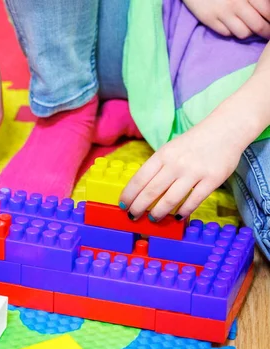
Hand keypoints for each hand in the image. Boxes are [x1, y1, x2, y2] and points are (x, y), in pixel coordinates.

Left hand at [119, 116, 244, 222]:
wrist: (225, 130)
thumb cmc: (192, 143)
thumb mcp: (169, 150)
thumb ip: (157, 167)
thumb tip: (141, 190)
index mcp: (162, 155)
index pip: (139, 179)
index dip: (129, 195)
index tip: (123, 205)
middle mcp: (176, 164)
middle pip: (151, 191)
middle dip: (139, 207)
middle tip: (133, 216)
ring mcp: (194, 172)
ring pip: (170, 199)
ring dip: (158, 212)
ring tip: (152, 219)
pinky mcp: (212, 180)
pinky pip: (194, 201)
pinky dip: (183, 211)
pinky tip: (177, 217)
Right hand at [183, 0, 269, 38]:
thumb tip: (267, 8)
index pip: (267, 12)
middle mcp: (236, 4)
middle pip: (257, 26)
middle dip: (266, 32)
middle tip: (267, 34)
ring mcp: (222, 13)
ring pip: (243, 33)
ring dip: (248, 32)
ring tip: (249, 28)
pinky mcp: (209, 19)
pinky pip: (226, 33)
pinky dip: (232, 32)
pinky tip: (233, 25)